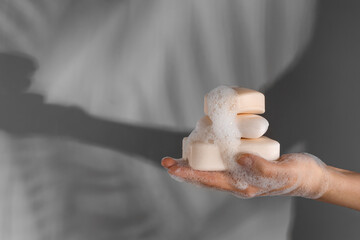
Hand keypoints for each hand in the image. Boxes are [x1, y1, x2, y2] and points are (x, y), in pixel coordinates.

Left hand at [161, 153, 329, 198]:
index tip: (173, 167)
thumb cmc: (298, 175)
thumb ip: (264, 168)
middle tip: (166, 162)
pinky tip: (202, 147)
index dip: (190, 173)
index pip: (210, 180)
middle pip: (204, 177)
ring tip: (176, 157)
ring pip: (210, 171)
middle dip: (184, 170)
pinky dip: (208, 156)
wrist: (309, 177)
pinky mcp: (244, 164)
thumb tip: (240, 157)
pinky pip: (221, 162)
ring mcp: (239, 174)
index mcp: (244, 186)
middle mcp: (237, 182)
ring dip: (193, 164)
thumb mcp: (284, 172)